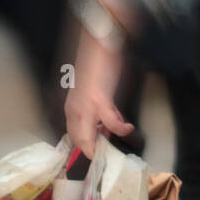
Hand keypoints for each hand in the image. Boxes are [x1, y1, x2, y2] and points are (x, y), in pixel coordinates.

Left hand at [64, 26, 134, 158]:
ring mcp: (84, 104)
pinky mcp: (98, 98)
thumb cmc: (98, 64)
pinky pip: (109, 121)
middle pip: (77, 139)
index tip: (98, 154)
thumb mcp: (94, 92)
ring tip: (115, 145)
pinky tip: (127, 128)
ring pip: (86, 135)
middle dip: (92, 151)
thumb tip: (105, 127)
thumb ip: (98, 110)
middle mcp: (74, 107)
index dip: (84, 147)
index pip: (74, 134)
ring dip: (102, 144)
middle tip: (107, 157)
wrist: (99, 42)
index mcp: (72, 105)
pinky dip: (118, 127)